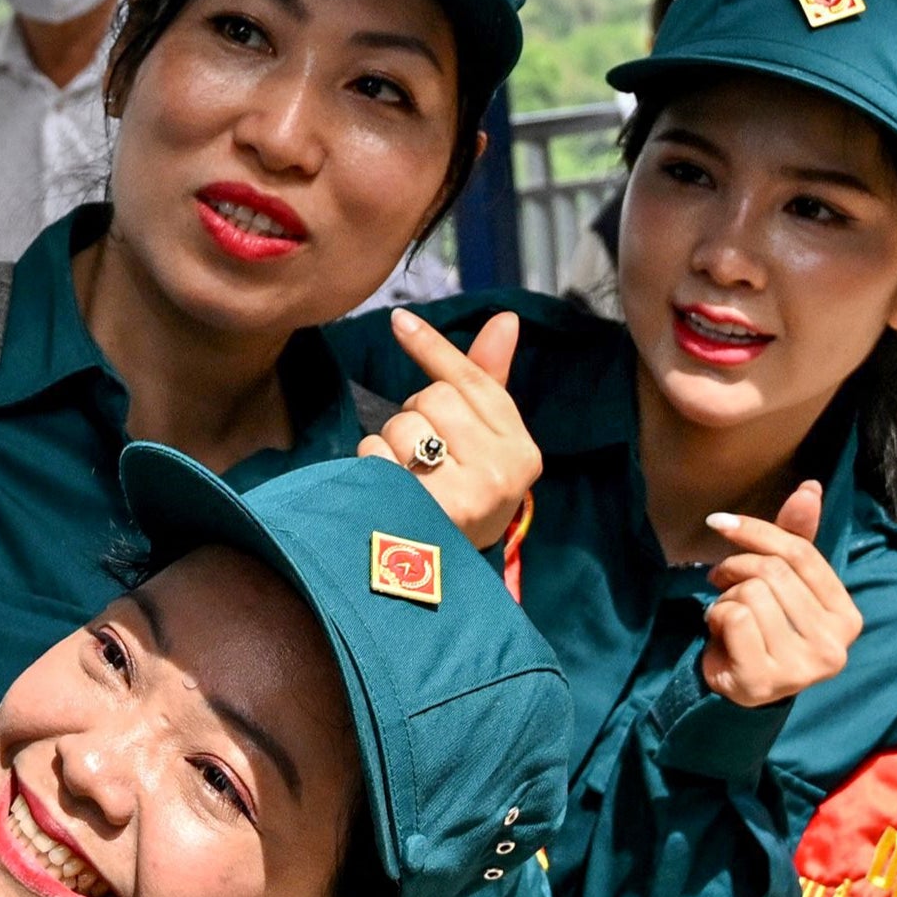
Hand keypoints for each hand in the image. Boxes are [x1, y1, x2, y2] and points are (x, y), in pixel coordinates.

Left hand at [360, 307, 540, 546]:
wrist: (443, 576)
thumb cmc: (465, 494)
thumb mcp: (487, 443)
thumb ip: (489, 381)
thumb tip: (506, 319)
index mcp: (522, 452)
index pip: (473, 381)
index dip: (433, 348)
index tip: (399, 321)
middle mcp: (501, 474)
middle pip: (432, 398)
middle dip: (417, 416)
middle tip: (428, 455)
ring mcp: (464, 496)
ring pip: (402, 425)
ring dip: (392, 443)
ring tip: (411, 477)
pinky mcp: (422, 512)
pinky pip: (378, 456)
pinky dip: (373, 465)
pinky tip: (390, 491)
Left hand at [694, 479, 864, 707]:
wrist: (737, 689)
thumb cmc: (764, 626)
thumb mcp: (783, 582)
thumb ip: (797, 536)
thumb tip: (810, 486)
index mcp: (847, 617)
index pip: (801, 554)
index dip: (757, 530)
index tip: (721, 523)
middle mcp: (834, 647)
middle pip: (772, 572)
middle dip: (736, 568)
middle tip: (721, 580)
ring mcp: (801, 669)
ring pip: (751, 594)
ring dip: (725, 598)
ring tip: (727, 614)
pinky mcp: (764, 681)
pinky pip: (733, 619)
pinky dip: (716, 617)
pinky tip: (720, 635)